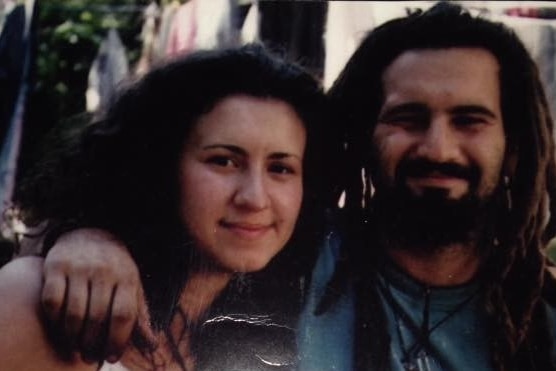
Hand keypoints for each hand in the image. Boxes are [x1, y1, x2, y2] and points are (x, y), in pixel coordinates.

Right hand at [41, 228, 155, 362]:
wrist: (90, 233)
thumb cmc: (115, 270)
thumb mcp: (132, 287)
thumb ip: (140, 316)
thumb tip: (153, 345)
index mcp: (127, 277)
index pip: (123, 315)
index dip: (117, 340)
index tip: (111, 357)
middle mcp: (104, 270)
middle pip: (98, 317)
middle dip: (93, 344)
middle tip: (91, 357)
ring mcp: (79, 266)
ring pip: (74, 313)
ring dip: (74, 338)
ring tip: (76, 348)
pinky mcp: (56, 265)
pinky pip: (51, 301)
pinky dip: (55, 320)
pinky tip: (61, 327)